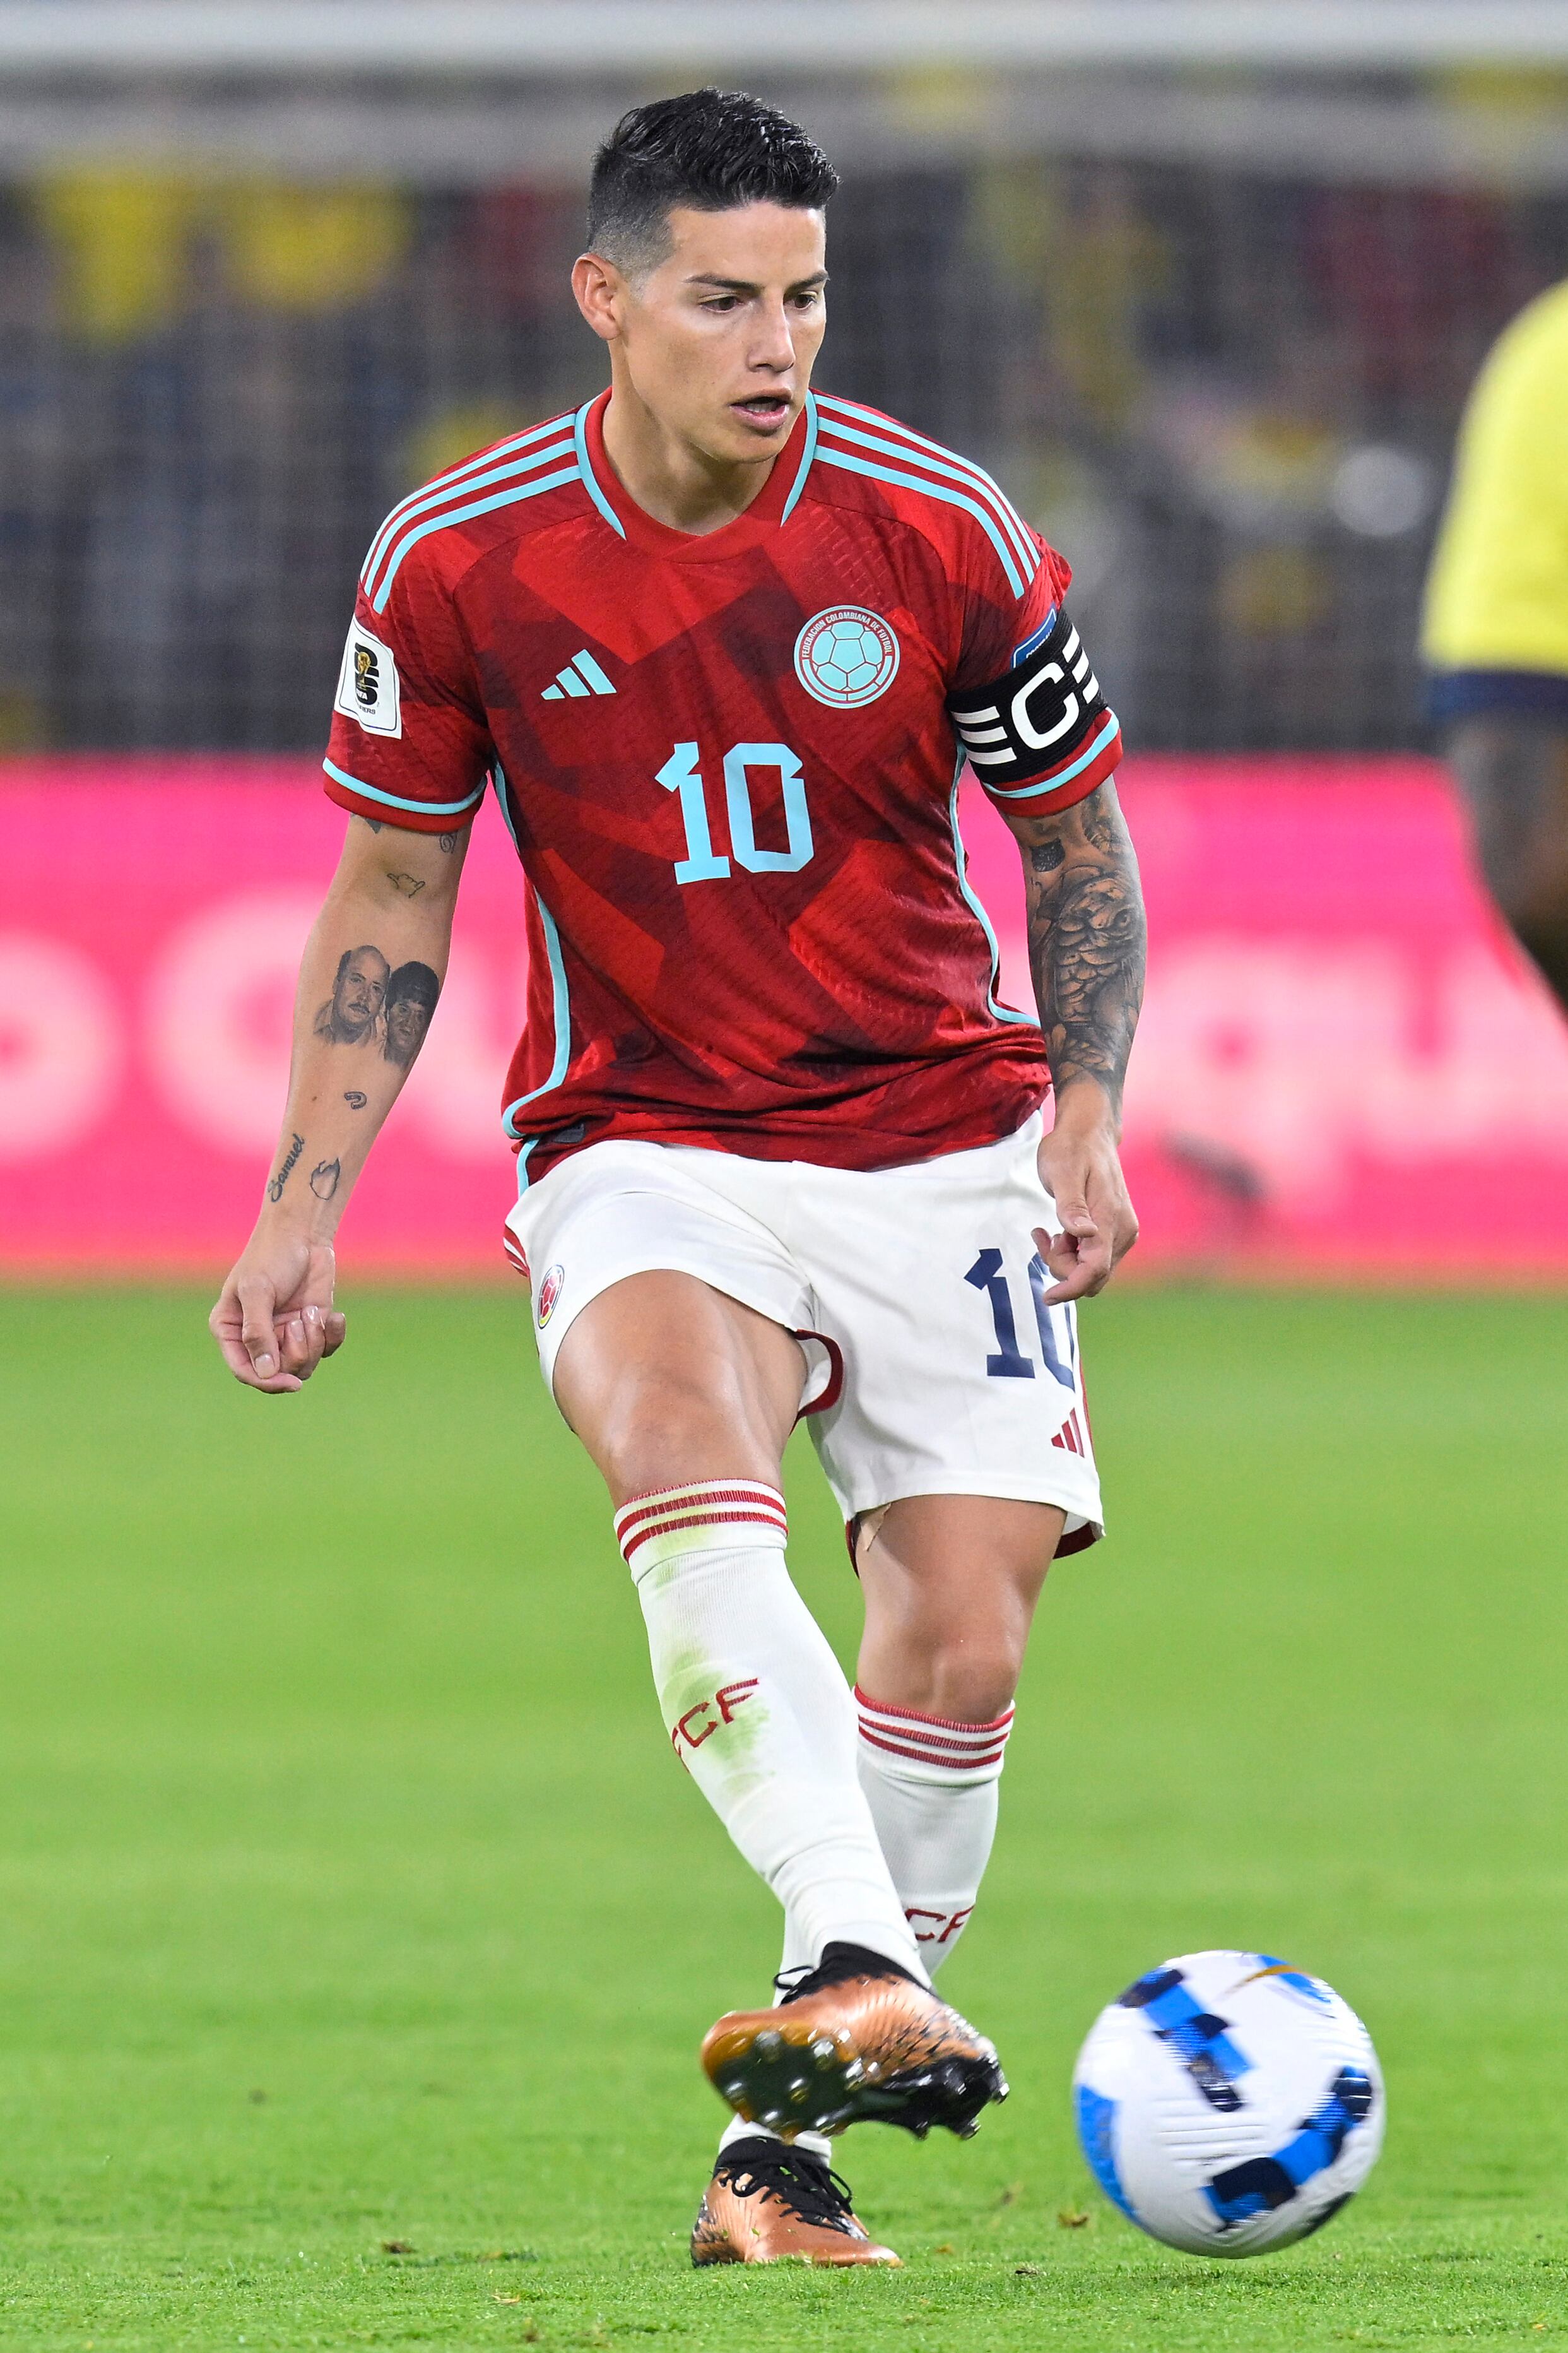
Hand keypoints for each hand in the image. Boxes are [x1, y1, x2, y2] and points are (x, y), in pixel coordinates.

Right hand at [209, 1232, 344, 1392]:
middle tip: (300, 1321)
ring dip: (314, 1341)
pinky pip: (326, 1350)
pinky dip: (332, 1336)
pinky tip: (334, 1316)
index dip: (267, 1382)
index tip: (291, 1383)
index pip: (244, 1371)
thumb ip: (258, 1332)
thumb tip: (265, 1373)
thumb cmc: (271, 1256)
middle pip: (279, 1372)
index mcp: (230, 1330)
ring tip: (312, 1312)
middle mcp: (257, 1337)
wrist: (303, 1234)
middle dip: (296, 1350)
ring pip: (304, 1364)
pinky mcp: (311, 1328)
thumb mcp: (258, 1291)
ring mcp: (284, 1334)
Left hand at [1034, 1086, 1138, 1303]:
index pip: (1095, 1270)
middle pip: (1092, 1276)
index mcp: (1111, 1220)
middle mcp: (1123, 1232)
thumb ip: (1071, 1205)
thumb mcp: (1062, 1171)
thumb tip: (1083, 1234)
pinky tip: (1058, 1231)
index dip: (1070, 1287)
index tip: (1046, 1297)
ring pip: (1091, 1270)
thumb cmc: (1071, 1149)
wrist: (1090, 1132)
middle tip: (1042, 1236)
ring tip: (1047, 1230)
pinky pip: (1092, 1259)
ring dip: (1064, 1259)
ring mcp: (1121, 1234)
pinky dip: (1071, 1253)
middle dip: (1062, 1267)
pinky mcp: (1114, 1233)